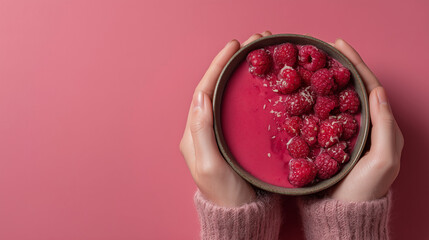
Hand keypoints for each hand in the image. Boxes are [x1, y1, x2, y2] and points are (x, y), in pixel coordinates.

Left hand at [180, 32, 272, 206]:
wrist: (239, 213)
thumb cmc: (224, 193)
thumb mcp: (209, 164)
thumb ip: (201, 131)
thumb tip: (200, 96)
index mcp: (193, 133)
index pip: (203, 91)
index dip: (216, 67)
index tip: (232, 48)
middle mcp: (203, 129)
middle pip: (214, 89)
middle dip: (228, 65)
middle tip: (249, 44)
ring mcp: (218, 133)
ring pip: (225, 96)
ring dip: (237, 74)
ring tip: (255, 56)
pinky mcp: (233, 138)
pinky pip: (236, 108)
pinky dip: (245, 92)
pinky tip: (257, 83)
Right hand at [329, 39, 403, 200]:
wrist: (343, 211)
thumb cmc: (365, 189)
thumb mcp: (383, 161)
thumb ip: (386, 128)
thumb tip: (377, 93)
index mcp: (381, 126)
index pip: (370, 87)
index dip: (356, 65)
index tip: (340, 47)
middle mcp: (365, 126)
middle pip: (354, 88)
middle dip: (343, 66)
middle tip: (327, 49)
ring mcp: (346, 132)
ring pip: (339, 99)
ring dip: (329, 79)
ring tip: (316, 64)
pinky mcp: (330, 140)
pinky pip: (324, 113)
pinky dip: (317, 98)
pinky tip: (307, 91)